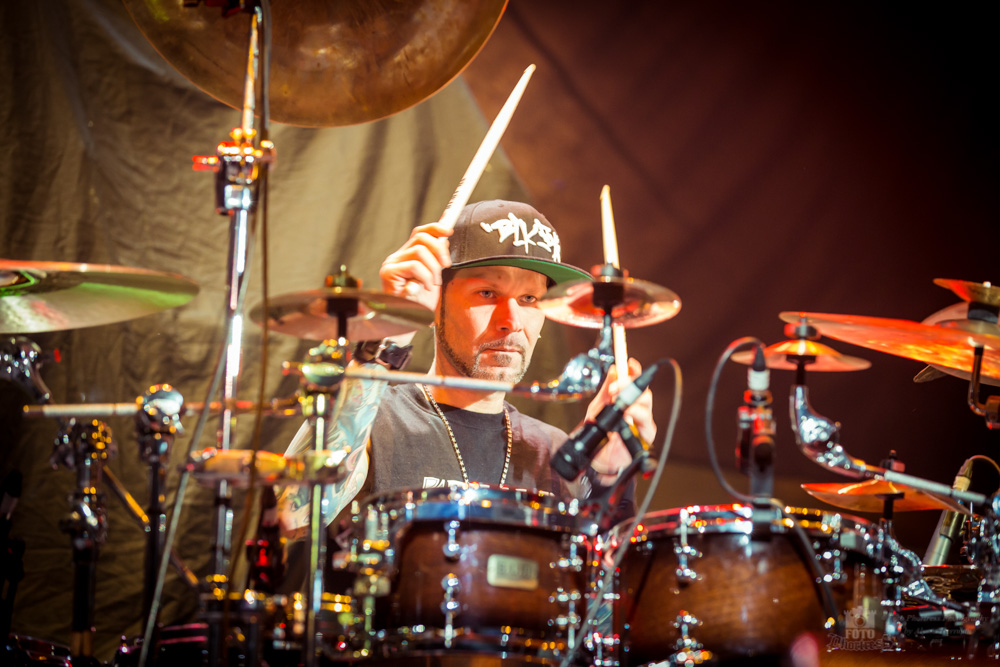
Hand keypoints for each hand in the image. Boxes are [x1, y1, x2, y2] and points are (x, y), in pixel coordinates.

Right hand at [379, 221, 452, 313]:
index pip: (420, 232)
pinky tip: (425, 288)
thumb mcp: (434, 276)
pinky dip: (425, 277)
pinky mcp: (389, 273)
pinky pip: (414, 266)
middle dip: (439, 249)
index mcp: (407, 255)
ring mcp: (391, 264)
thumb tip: (445, 238)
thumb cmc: (422, 302)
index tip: (449, 231)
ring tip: (433, 283)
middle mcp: (397, 257)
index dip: (435, 228)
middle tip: (446, 266)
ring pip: (419, 251)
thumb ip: (436, 259)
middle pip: (421, 237)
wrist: (411, 322)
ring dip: (433, 268)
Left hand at [585, 358, 656, 476]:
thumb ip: (606, 390)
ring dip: (631, 404)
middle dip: (630, 387)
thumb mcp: (598, 408)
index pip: (637, 383)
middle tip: (614, 389)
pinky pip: (644, 427)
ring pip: (646, 409)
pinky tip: (623, 421)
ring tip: (618, 405)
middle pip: (644, 394)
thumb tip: (614, 370)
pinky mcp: (645, 439)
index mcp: (631, 402)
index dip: (635, 371)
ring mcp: (644, 425)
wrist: (598, 458)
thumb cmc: (601, 433)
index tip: (629, 363)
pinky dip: (632, 422)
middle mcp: (641, 412)